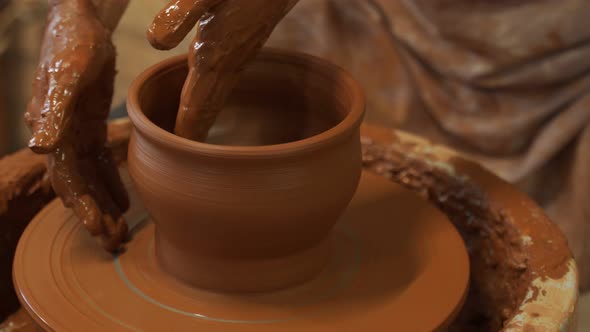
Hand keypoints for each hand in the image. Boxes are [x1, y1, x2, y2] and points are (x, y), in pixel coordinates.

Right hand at [25, 0, 127, 251]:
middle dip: (93, 213)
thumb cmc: (72, 44)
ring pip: (90, 178)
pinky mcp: (91, 126)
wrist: (84, 24)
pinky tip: (124, 202)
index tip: (98, 227)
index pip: (65, 177)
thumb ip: (53, 111)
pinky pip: (102, 161)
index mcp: (51, 129)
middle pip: (77, 185)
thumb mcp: (66, 75)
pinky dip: (111, 182)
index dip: (81, 203)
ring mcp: (76, 133)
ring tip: (119, 230)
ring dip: (103, 203)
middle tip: (112, 241)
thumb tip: (38, 147)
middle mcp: (61, 137)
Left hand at [148, 0, 298, 140]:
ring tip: (192, 138)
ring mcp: (238, 59)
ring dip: (204, 120)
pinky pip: (224, 85)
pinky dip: (212, 101)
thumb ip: (181, 15)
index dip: (184, 131)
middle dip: (194, 134)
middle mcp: (227, 64)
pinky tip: (209, 99)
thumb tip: (155, 43)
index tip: (175, 155)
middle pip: (207, 110)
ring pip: (217, 99)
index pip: (195, 105)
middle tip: (182, 161)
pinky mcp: (243, 49)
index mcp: (213, 56)